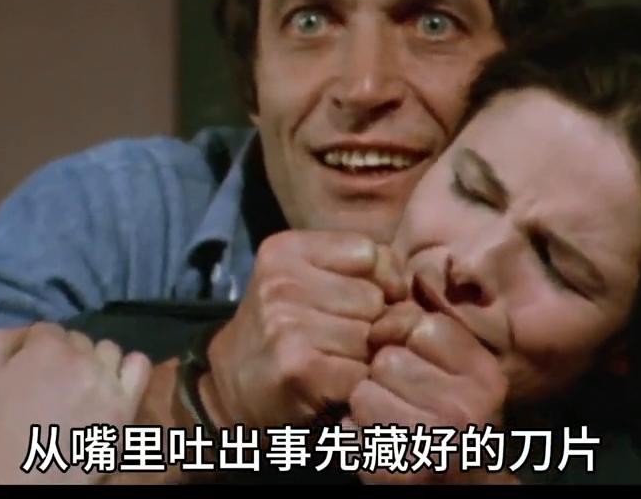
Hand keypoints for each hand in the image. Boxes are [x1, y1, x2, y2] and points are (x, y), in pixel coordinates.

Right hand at [0, 322, 150, 483]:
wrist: (26, 480)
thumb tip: (21, 331)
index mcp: (47, 348)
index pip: (46, 330)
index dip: (36, 348)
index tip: (30, 370)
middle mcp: (82, 357)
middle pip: (77, 340)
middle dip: (64, 355)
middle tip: (53, 383)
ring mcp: (108, 380)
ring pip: (107, 350)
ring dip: (94, 361)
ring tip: (82, 386)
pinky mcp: (126, 404)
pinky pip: (140, 366)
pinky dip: (128, 369)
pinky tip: (114, 382)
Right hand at [204, 230, 405, 428]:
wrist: (230, 388)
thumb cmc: (284, 331)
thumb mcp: (310, 282)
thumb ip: (363, 271)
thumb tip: (409, 292)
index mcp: (286, 251)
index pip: (370, 252)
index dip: (381, 282)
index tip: (363, 304)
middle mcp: (281, 282)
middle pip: (374, 297)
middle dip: (373, 324)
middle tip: (341, 342)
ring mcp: (286, 324)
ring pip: (372, 336)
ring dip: (365, 358)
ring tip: (335, 363)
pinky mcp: (298, 367)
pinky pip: (362, 372)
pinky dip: (356, 386)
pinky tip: (332, 386)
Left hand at [348, 301, 509, 483]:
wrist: (464, 484)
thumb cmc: (452, 415)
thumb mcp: (458, 369)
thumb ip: (425, 333)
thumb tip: (378, 325)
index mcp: (484, 376)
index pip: (423, 327)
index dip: (405, 337)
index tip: (411, 359)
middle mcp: (464, 409)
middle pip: (387, 360)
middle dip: (386, 376)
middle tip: (406, 400)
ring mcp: (432, 443)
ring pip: (363, 393)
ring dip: (368, 405)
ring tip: (393, 421)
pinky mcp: (398, 472)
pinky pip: (349, 428)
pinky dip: (355, 435)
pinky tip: (380, 443)